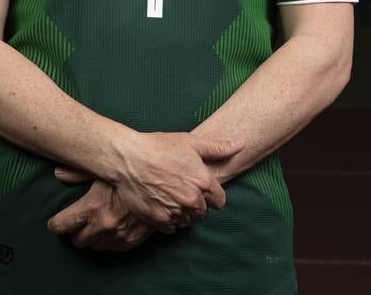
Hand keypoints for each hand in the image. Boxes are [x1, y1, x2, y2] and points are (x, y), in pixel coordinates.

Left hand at [46, 180, 157, 250]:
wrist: (164, 186)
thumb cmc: (132, 174)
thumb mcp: (105, 170)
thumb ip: (78, 173)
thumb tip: (57, 173)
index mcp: (92, 206)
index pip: (61, 225)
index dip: (55, 224)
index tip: (56, 222)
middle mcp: (102, 225)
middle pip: (76, 241)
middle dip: (75, 232)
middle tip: (79, 222)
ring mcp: (117, 236)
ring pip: (94, 246)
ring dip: (92, 237)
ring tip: (97, 224)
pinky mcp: (130, 242)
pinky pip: (111, 248)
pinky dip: (109, 241)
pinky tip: (112, 229)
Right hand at [109, 132, 242, 228]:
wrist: (128, 158)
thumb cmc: (158, 147)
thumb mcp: (190, 142)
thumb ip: (218, 147)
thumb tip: (241, 144)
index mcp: (203, 182)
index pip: (219, 201)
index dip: (211, 194)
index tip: (200, 188)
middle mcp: (192, 199)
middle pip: (203, 212)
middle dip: (196, 203)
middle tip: (181, 189)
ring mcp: (175, 211)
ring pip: (187, 220)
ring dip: (182, 212)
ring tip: (170, 196)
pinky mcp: (159, 220)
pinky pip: (171, 228)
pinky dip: (168, 220)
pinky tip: (160, 205)